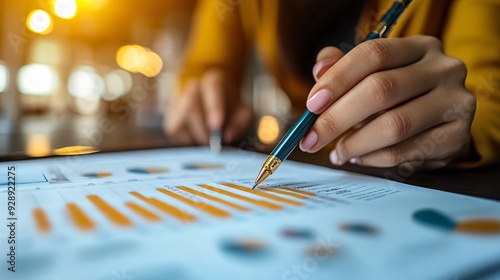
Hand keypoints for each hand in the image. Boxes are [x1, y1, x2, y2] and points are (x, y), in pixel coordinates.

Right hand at [164, 68, 252, 145]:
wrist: (215, 110)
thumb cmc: (230, 111)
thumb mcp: (243, 114)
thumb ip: (240, 123)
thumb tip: (228, 136)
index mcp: (214, 81)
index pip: (213, 87)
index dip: (214, 107)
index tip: (217, 125)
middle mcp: (193, 88)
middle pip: (191, 106)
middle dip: (202, 129)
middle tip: (212, 144)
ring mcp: (178, 102)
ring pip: (180, 121)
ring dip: (195, 137)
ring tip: (207, 144)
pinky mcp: (170, 120)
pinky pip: (175, 133)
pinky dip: (187, 142)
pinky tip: (197, 142)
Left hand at [299, 36, 475, 168]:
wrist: (443, 123)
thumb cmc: (400, 96)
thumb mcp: (374, 75)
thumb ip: (344, 68)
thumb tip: (319, 70)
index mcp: (420, 47)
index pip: (374, 53)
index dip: (337, 78)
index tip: (312, 104)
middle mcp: (443, 69)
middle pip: (381, 89)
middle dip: (337, 118)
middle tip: (311, 138)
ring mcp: (455, 103)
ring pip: (393, 125)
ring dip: (354, 143)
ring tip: (336, 152)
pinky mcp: (457, 137)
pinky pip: (404, 152)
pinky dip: (373, 158)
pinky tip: (359, 157)